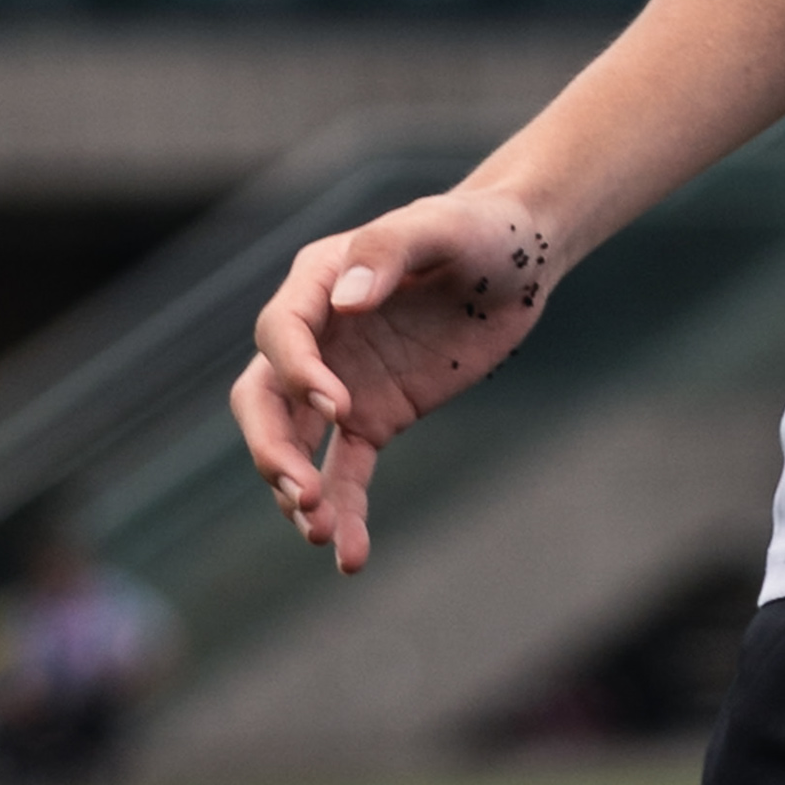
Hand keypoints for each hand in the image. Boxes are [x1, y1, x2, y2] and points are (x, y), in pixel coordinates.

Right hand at [229, 189, 558, 573]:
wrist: (520, 262)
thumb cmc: (477, 230)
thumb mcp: (442, 227)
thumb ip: (390, 251)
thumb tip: (347, 301)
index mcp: (320, 281)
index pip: (281, 332)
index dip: (298, 372)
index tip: (340, 405)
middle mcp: (319, 337)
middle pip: (265, 399)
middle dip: (271, 448)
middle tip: (300, 493)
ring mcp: (342, 383)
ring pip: (294, 446)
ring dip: (295, 491)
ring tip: (320, 534)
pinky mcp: (374, 418)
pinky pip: (346, 474)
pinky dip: (344, 513)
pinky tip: (351, 558)